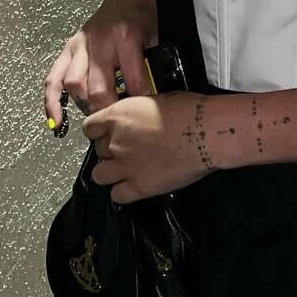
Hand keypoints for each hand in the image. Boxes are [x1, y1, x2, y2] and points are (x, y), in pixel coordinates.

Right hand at [44, 0, 157, 133]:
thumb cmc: (144, 17)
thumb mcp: (155, 38)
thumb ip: (152, 65)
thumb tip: (151, 99)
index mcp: (125, 37)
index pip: (132, 81)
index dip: (138, 102)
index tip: (143, 113)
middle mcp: (99, 41)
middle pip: (98, 88)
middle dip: (108, 110)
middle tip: (118, 122)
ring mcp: (80, 45)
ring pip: (74, 85)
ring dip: (85, 105)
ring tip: (97, 118)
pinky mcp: (68, 49)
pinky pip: (53, 78)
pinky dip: (52, 101)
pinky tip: (57, 120)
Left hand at [81, 91, 216, 202]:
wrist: (206, 132)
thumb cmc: (189, 111)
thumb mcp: (155, 100)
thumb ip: (137, 113)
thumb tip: (137, 119)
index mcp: (118, 116)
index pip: (90, 127)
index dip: (99, 131)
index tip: (106, 134)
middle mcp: (116, 142)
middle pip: (98, 151)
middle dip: (110, 151)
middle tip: (128, 150)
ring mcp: (125, 166)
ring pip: (99, 175)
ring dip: (110, 173)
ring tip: (125, 171)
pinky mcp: (139, 187)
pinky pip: (117, 195)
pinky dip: (123, 192)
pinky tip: (134, 185)